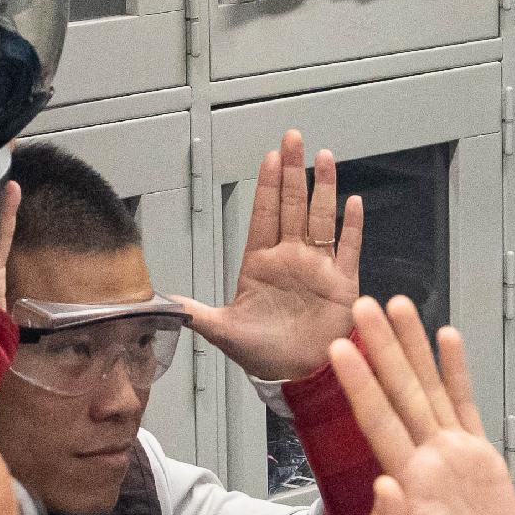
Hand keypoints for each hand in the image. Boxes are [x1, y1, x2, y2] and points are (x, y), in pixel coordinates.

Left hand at [175, 132, 364, 384]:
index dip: (267, 186)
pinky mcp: (342, 283)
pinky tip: (353, 203)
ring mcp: (317, 268)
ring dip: (323, 188)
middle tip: (292, 138)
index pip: (263, 215)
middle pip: (292, 205)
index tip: (268, 157)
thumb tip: (161, 303)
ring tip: (324, 157)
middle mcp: (290, 258)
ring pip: (320, 219)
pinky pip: (348, 248)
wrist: (299, 376)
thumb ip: (197, 314)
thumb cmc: (263, 354)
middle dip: (292, 171)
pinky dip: (352, 227)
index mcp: (261, 264)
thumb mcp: (224, 332)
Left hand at [329, 296, 514, 514]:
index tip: (342, 349)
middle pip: (399, 390)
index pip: (377, 421)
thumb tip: (384, 487)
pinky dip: (456, 372)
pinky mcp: (480, 460)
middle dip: (382, 346)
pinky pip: (466, 405)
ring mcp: (451, 456)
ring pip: (429, 388)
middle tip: (364, 305)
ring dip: (414, 347)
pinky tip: (447, 338)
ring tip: (400, 306)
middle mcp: (425, 460)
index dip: (360, 384)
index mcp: (407, 483)